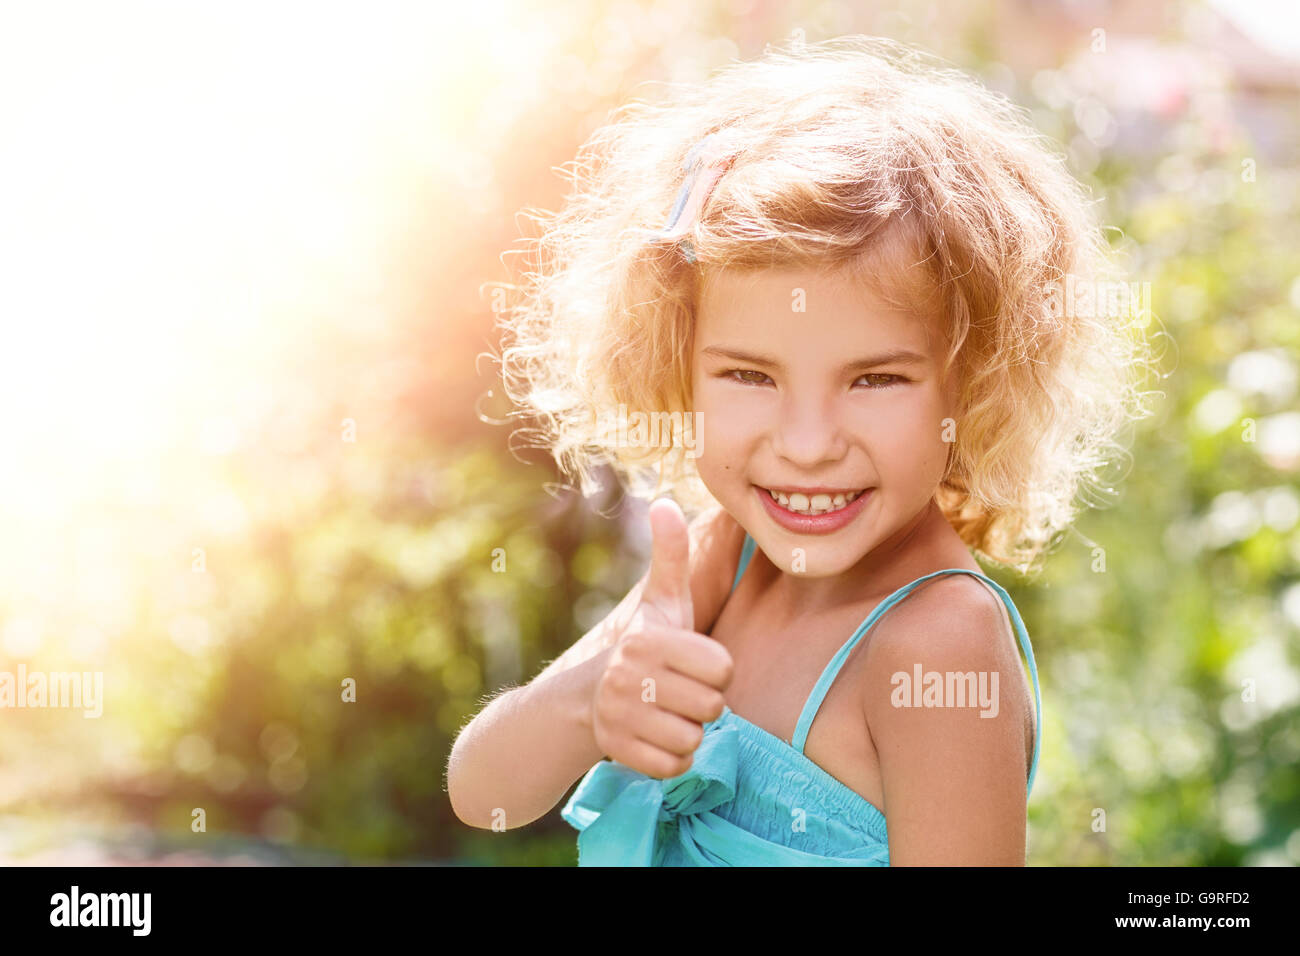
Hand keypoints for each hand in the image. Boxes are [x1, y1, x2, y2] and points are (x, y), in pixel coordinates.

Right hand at [590, 498, 734, 778]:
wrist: (587, 699)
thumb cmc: (644, 647)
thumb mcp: (660, 602)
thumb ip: (671, 555)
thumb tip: (665, 502)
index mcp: (648, 640)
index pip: (722, 668)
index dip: (716, 669)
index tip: (693, 664)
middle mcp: (629, 678)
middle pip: (713, 706)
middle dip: (704, 704)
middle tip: (681, 693)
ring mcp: (620, 717)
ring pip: (695, 739)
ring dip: (689, 732)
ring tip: (668, 714)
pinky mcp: (618, 753)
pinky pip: (676, 767)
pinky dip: (674, 759)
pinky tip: (658, 738)